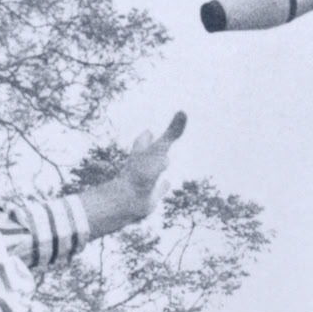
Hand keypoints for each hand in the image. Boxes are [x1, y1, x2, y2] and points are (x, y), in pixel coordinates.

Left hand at [106, 112, 187, 227]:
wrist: (129, 200)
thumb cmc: (142, 172)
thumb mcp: (159, 148)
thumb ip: (172, 132)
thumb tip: (183, 111)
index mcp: (141, 153)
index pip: (144, 139)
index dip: (147, 135)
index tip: (150, 130)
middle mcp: (141, 166)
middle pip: (147, 153)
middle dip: (151, 148)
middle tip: (156, 142)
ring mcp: (145, 181)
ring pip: (153, 171)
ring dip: (159, 166)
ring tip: (166, 162)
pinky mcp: (151, 195)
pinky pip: (158, 189)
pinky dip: (163, 186)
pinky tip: (167, 183)